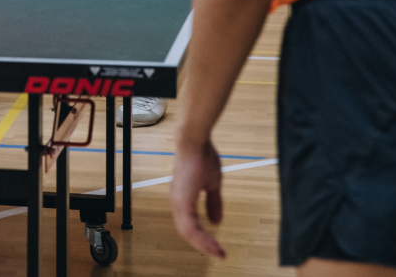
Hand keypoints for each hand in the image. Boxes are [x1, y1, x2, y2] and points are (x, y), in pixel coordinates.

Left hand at [169, 137, 225, 258]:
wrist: (195, 142)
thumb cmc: (201, 157)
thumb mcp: (212, 184)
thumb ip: (213, 203)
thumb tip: (217, 221)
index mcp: (182, 198)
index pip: (190, 223)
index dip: (202, 236)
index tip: (216, 246)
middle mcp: (176, 201)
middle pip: (187, 231)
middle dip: (203, 244)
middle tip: (218, 254)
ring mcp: (177, 202)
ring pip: (187, 232)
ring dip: (204, 244)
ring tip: (218, 253)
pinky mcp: (182, 201)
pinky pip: (190, 227)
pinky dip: (201, 238)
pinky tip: (212, 245)